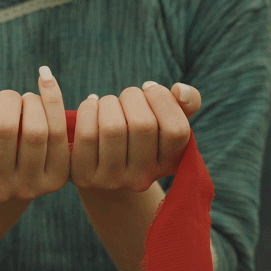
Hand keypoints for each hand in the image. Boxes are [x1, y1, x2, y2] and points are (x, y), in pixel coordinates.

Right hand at [0, 66, 69, 201]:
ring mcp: (28, 187)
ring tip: (25, 99)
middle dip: (7, 98)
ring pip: (36, 131)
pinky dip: (54, 101)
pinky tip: (45, 86)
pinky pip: (59, 134)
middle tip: (7, 97)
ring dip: (31, 101)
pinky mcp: (56, 180)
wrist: (10, 172)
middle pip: (4, 128)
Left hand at [70, 81, 200, 191]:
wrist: (101, 163)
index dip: (162, 99)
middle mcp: (143, 178)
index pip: (176, 130)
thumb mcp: (166, 119)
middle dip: (132, 96)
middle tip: (127, 96)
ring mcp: (113, 180)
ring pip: (113, 128)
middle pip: (142, 125)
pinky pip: (87, 135)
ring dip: (109, 102)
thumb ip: (186, 102)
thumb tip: (180, 90)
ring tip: (109, 103)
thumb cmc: (138, 134)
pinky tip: (91, 106)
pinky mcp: (85, 176)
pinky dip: (88, 109)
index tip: (150, 89)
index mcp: (170, 164)